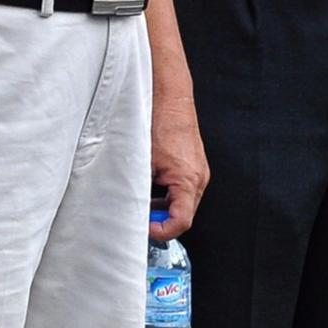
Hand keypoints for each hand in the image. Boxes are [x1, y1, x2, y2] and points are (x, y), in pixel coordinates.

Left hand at [151, 88, 207, 238]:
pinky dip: (166, 193)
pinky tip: (149, 185)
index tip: (144, 229)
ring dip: (163, 206)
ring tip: (141, 200)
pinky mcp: (193, 165)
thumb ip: (138, 187)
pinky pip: (181, 189)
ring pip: (182, 202)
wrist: (170, 97)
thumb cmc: (159, 122)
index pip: (181, 222)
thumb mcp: (142, 159)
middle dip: (160, 220)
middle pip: (183, 215)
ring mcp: (198, 172)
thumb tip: (129, 205)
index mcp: (188, 180)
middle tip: (138, 217)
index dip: (161, 231)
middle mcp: (199, 179)